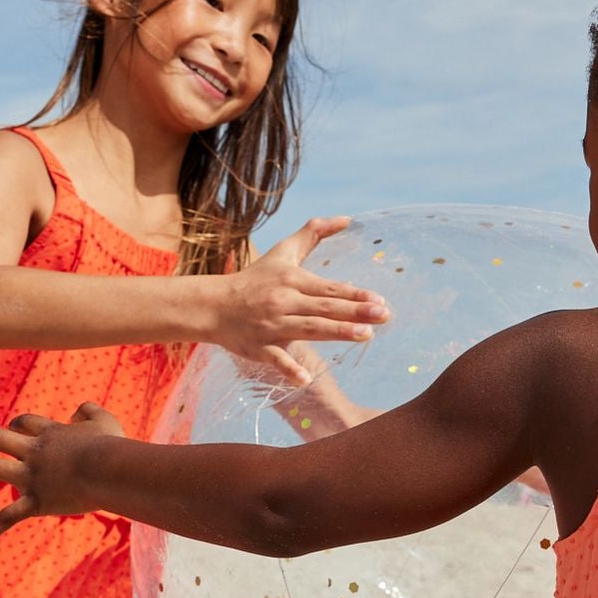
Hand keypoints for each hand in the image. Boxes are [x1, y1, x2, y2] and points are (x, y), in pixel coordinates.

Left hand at [0, 403, 124, 536]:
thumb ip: (90, 411)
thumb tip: (79, 410)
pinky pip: (10, 515)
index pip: (23, 423)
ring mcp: (31, 476)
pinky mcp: (36, 501)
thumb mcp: (105, 420)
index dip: (16, 424)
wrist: (107, 471)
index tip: (13, 427)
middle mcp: (33, 451)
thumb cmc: (111, 446)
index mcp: (48, 433)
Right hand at [208, 218, 386, 385]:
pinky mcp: (259, 348)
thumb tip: (346, 219)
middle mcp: (283, 301)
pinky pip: (276, 359)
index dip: (355, 294)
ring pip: (308, 329)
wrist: (213, 305)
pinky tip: (306, 378)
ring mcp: (271, 326)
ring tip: (365, 336)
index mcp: (291, 280)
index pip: (329, 288)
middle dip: (355, 311)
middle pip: (324, 307)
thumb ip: (313, 234)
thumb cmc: (254, 279)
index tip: (380, 300)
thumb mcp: (283, 253)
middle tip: (384, 316)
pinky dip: (289, 369)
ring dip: (336, 332)